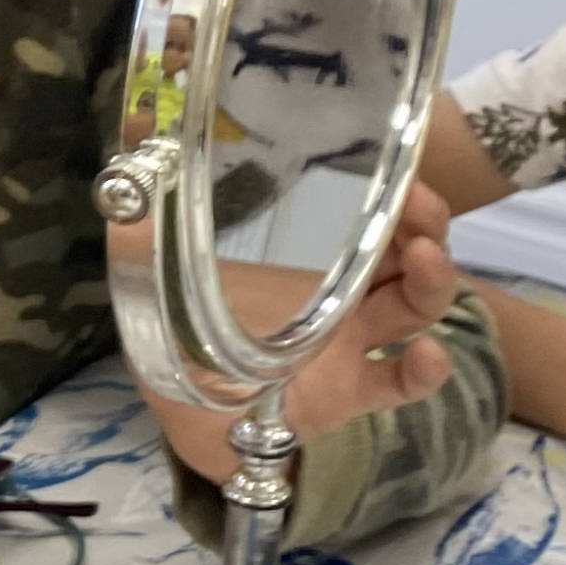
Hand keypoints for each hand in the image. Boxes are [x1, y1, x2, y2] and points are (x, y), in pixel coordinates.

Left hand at [155, 182, 459, 484]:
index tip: (400, 174)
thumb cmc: (178, 343)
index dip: (392, 199)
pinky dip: (423, 373)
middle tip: (419, 204)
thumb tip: (133, 145)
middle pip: (405, 259)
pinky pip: (397, 386)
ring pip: (413, 309)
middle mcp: (338, 302)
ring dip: (431, 281)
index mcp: (308, 269)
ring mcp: (347, 348)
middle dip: (424, 226)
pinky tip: (429, 356)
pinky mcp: (345, 397)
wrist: (176, 419)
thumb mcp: (156, 274)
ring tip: (425, 258)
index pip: (367, 225)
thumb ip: (146, 218)